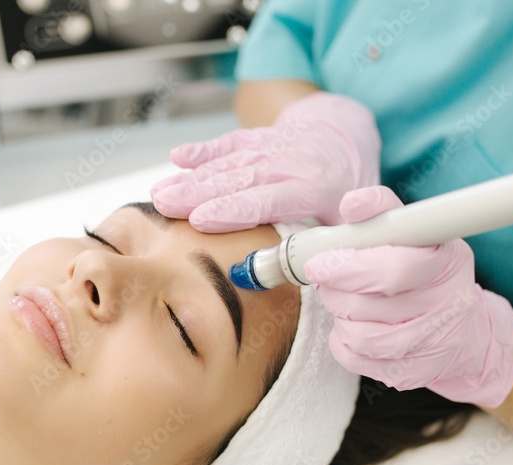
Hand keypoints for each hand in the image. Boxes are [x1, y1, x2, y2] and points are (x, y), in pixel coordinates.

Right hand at [150, 92, 380, 231]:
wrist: (347, 139)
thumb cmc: (346, 194)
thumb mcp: (351, 225)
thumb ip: (327, 248)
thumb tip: (306, 276)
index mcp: (314, 188)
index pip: (268, 200)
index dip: (233, 210)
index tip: (201, 220)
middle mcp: (290, 163)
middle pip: (239, 180)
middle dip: (198, 193)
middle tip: (165, 205)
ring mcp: (272, 147)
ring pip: (228, 162)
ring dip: (191, 177)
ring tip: (160, 193)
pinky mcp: (257, 139)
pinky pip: (229, 143)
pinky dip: (202, 150)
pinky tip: (178, 157)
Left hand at [303, 186, 512, 407]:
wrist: (463, 329)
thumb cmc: (424, 272)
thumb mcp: (414, 234)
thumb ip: (382, 214)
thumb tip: (352, 204)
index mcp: (448, 261)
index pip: (396, 268)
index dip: (350, 267)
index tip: (318, 264)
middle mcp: (449, 304)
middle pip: (369, 304)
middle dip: (334, 290)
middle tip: (324, 278)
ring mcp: (436, 342)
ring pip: (361, 336)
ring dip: (339, 316)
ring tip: (342, 302)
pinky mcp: (417, 372)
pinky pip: (358, 360)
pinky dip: (343, 342)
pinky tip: (351, 327)